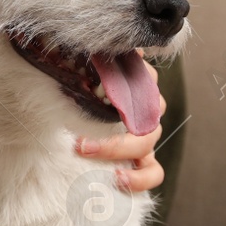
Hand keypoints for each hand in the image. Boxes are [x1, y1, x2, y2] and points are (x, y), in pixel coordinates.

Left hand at [74, 53, 165, 192]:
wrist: (72, 133)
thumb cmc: (80, 93)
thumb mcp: (84, 73)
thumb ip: (99, 60)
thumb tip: (112, 48)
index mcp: (136, 86)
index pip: (146, 78)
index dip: (125, 85)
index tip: (94, 90)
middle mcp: (145, 111)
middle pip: (144, 113)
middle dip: (110, 122)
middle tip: (80, 132)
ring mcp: (146, 138)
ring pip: (147, 143)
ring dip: (116, 148)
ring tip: (85, 150)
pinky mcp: (144, 163)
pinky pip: (153, 172)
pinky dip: (138, 178)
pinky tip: (116, 177)